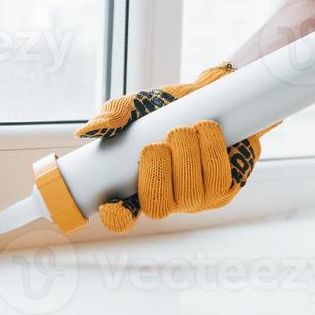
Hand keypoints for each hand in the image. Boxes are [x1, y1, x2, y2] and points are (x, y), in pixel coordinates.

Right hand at [75, 62, 280, 231]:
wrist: (214, 97)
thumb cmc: (171, 108)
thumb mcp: (140, 105)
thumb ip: (116, 114)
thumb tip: (90, 131)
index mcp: (138, 186)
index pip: (123, 218)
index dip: (117, 218)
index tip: (111, 204)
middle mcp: (167, 198)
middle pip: (157, 207)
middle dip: (157, 173)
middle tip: (159, 142)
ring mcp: (196, 198)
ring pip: (190, 193)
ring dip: (186, 157)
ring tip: (184, 129)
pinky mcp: (224, 189)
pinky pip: (218, 179)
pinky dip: (211, 150)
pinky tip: (207, 129)